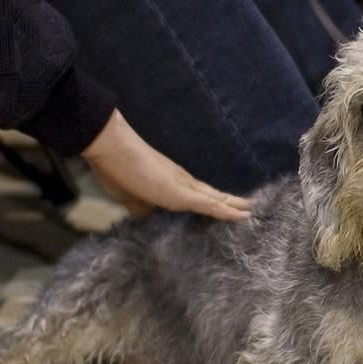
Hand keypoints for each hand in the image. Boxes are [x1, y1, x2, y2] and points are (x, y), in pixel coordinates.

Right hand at [82, 109, 253, 219]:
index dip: (212, 202)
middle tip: (249, 206)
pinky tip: (243, 215)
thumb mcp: (130, 196)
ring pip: (215, 198)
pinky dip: (227, 212)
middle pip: (211, 194)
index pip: (197, 194)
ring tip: (251, 210)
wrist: (111, 148)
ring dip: (232, 205)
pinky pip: (210, 205)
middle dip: (228, 202)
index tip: (226, 207)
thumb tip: (148, 215)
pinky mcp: (182, 193)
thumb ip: (142, 206)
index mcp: (171, 183)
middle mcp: (182, 181)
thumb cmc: (117, 169)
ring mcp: (184, 185)